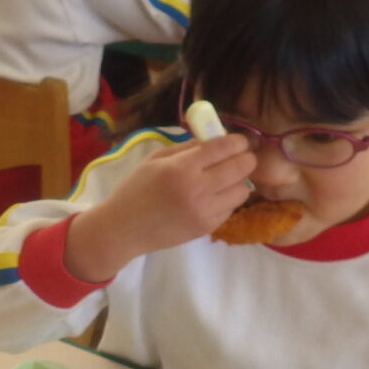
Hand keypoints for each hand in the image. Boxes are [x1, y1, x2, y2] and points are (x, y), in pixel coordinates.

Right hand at [62, 133, 255, 280]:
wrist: (123, 230)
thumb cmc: (135, 189)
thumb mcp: (155, 159)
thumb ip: (187, 147)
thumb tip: (215, 138)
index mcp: (181, 168)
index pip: (224, 147)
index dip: (237, 141)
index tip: (238, 141)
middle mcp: (197, 189)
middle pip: (242, 167)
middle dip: (245, 158)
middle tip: (238, 158)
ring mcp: (204, 211)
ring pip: (242, 190)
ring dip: (237, 182)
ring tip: (224, 180)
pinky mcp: (206, 228)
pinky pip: (230, 208)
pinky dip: (226, 200)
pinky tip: (211, 198)